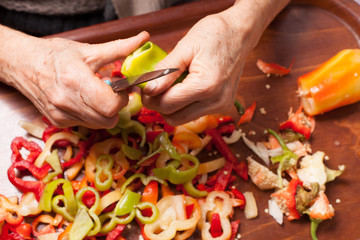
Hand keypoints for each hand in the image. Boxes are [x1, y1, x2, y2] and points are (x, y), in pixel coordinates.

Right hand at [1, 27, 148, 127]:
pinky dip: (93, 115)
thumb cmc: (55, 55)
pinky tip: (86, 100)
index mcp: (75, 81)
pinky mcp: (59, 122)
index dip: (122, 99)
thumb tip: (142, 39)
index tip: (122, 88)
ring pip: (99, 125)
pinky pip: (87, 124)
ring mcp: (62, 115)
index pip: (110, 106)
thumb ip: (119, 48)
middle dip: (117, 107)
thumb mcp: (89, 50)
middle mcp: (67, 102)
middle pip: (108, 120)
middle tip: (113, 92)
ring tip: (98, 94)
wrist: (24, 65)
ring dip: (105, 112)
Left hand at [141, 13, 252, 124]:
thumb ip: (165, 71)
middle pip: (174, 117)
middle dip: (158, 104)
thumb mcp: (185, 47)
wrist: (240, 33)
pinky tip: (183, 87)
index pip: (168, 104)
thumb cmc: (214, 34)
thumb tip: (148, 90)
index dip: (150, 97)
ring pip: (183, 118)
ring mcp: (221, 106)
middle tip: (153, 87)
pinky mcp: (222, 106)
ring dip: (170, 106)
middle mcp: (216, 101)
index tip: (143, 87)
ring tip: (169, 85)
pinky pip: (194, 113)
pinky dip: (183, 104)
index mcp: (206, 86)